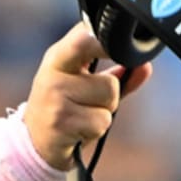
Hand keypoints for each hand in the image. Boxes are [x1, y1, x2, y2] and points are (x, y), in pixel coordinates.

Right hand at [22, 24, 152, 169]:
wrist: (35, 142)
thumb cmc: (65, 108)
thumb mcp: (85, 86)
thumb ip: (117, 76)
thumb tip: (145, 67)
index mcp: (59, 56)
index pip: (85, 38)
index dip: (107, 43)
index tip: (121, 48)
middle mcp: (53, 73)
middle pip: (109, 82)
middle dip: (109, 94)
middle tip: (89, 100)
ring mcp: (55, 98)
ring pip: (108, 102)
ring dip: (102, 114)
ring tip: (81, 116)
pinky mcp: (60, 122)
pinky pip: (101, 123)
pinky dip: (95, 130)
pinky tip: (77, 130)